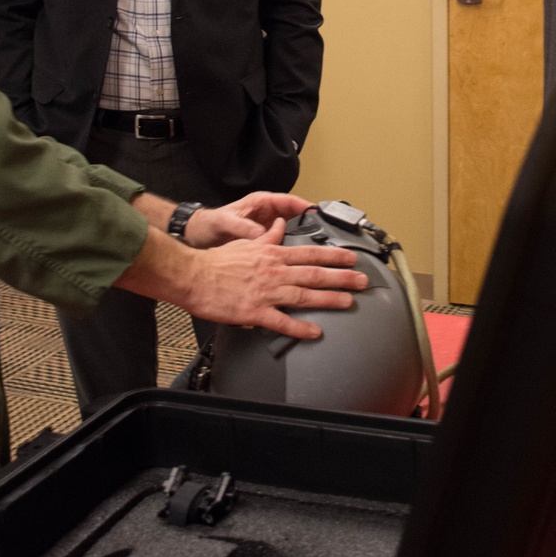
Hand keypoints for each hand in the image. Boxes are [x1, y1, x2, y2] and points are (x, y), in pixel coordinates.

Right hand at [114, 217, 365, 338]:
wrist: (193, 276)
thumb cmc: (216, 262)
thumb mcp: (245, 243)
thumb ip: (266, 236)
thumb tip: (279, 224)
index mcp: (272, 254)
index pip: (310, 253)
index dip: (334, 255)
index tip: (352, 257)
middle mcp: (274, 271)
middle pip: (314, 273)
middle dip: (342, 276)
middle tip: (362, 280)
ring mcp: (266, 292)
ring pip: (304, 295)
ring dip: (329, 299)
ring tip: (348, 302)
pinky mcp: (255, 312)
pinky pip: (282, 321)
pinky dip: (300, 328)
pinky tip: (315, 332)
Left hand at [184, 192, 312, 248]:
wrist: (197, 238)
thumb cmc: (209, 224)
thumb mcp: (224, 222)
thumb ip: (243, 226)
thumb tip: (261, 233)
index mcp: (260, 203)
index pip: (288, 201)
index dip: (304, 206)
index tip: (317, 213)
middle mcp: (266, 214)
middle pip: (294, 216)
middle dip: (308, 224)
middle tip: (324, 233)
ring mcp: (266, 229)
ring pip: (290, 231)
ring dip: (301, 238)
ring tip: (315, 250)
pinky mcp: (263, 243)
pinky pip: (281, 244)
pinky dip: (289, 250)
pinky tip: (297, 261)